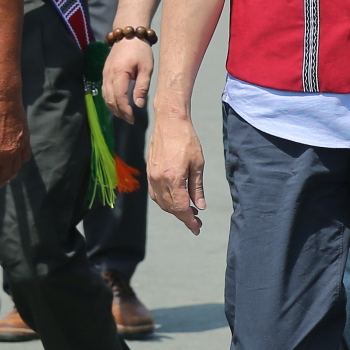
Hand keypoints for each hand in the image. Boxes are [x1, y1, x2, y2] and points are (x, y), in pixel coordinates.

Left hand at [0, 92, 29, 192]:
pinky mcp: (26, 140)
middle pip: (5, 176)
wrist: (2, 98)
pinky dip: (19, 162)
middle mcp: (8, 155)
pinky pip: (25, 157)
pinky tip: (14, 161)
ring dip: (8, 175)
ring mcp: (19, 148)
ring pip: (16, 169)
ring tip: (2, 176)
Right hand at [101, 37, 152, 124]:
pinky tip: (118, 104)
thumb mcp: (146, 68)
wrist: (128, 34)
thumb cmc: (140, 50)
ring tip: (125, 115)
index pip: (119, 98)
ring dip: (113, 108)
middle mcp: (108, 75)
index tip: (133, 119)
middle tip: (130, 120)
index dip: (125, 110)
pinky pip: (104, 90)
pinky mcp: (104, 73)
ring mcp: (104, 74)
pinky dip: (110, 100)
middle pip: (110, 100)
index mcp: (119, 73)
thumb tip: (138, 105)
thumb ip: (142, 87)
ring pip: (105, 96)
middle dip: (119, 112)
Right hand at [148, 115, 206, 234]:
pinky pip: (155, 193)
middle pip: (170, 207)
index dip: (189, 220)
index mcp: (173, 178)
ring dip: (173, 209)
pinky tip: (174, 200)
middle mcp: (159, 180)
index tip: (197, 229)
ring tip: (188, 211)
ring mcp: (152, 176)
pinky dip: (164, 201)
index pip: (181, 207)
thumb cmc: (187, 139)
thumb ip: (197, 187)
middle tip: (196, 220)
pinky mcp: (149, 171)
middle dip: (183, 217)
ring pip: (161, 202)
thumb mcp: (198, 163)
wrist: (169, 121)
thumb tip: (199, 206)